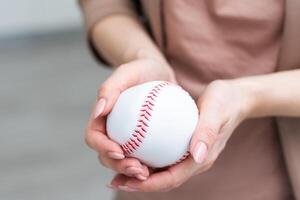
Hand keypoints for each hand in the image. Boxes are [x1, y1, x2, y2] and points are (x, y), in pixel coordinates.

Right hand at [85, 56, 175, 184]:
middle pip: (106, 155)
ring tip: (148, 174)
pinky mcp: (142, 142)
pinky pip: (142, 157)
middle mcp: (111, 131)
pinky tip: (161, 169)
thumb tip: (98, 111)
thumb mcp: (128, 71)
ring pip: (123, 161)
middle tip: (138, 169)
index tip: (119, 152)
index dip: (102, 148)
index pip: (94, 137)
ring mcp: (126, 138)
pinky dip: (148, 166)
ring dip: (132, 172)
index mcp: (101, 118)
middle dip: (118, 167)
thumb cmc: (142, 70)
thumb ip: (110, 88)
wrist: (159, 74)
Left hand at [109, 80, 252, 191]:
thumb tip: (196, 156)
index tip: (127, 181)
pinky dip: (148, 159)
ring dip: (141, 174)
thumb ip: (207, 132)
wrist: (236, 98)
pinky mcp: (186, 146)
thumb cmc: (225, 101)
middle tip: (115, 180)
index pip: (173, 178)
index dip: (149, 184)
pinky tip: (132, 151)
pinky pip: (165, 158)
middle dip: (140, 184)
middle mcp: (195, 161)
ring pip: (163, 171)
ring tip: (118, 171)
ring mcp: (191, 155)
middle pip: (165, 179)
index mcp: (202, 158)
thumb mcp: (216, 110)